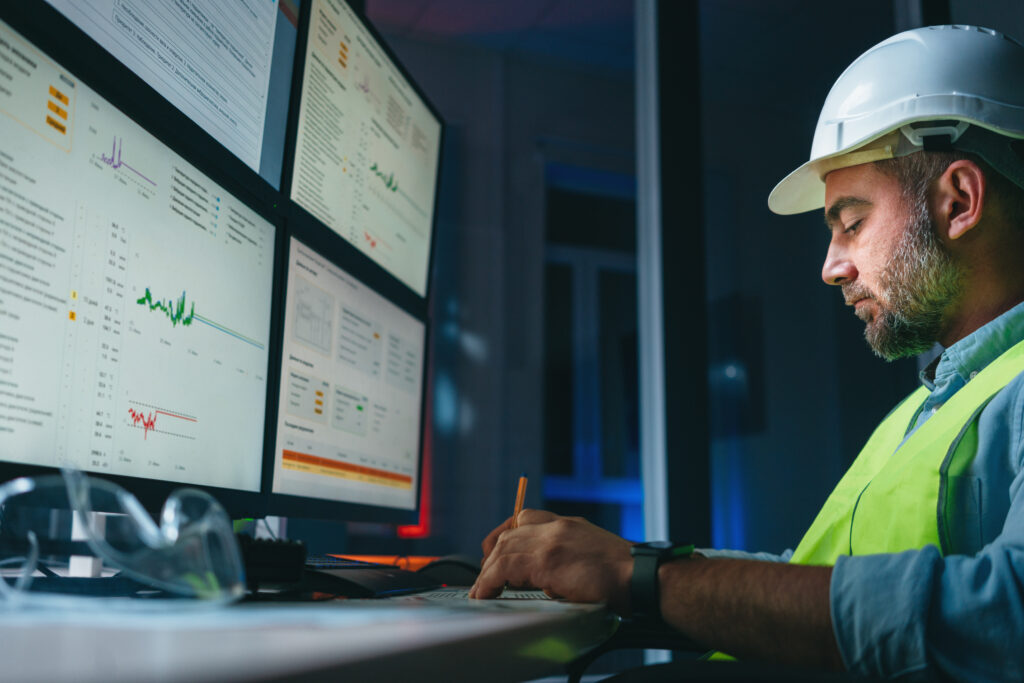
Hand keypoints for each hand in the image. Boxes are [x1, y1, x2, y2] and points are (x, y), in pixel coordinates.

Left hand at [469, 509, 633, 612]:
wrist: (640, 576)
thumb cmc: (625, 575)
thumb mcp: (592, 556)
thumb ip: (567, 559)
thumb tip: (546, 582)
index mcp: (569, 525)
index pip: (526, 518)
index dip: (506, 534)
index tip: (496, 551)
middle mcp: (558, 527)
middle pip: (510, 533)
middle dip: (492, 555)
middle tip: (485, 577)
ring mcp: (551, 540)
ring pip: (504, 549)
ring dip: (488, 572)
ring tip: (482, 590)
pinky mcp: (547, 560)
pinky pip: (506, 567)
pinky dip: (490, 581)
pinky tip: (487, 593)